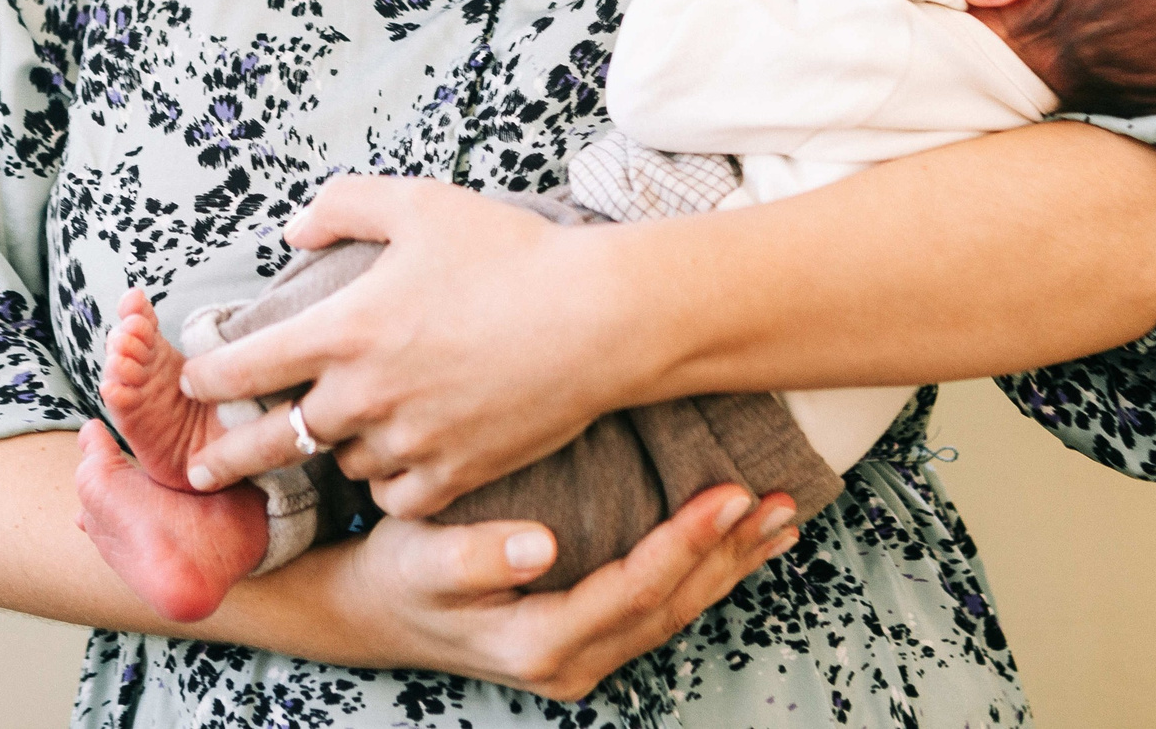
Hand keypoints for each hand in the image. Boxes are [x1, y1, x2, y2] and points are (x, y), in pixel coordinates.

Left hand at [177, 177, 645, 516]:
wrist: (600, 318)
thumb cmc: (512, 253)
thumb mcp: (422, 203)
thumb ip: (344, 205)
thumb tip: (293, 230)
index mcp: (345, 328)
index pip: (244, 367)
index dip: (208, 376)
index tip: (195, 383)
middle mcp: (365, 394)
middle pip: (273, 440)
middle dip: (230, 455)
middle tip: (204, 469)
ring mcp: (409, 441)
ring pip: (342, 464)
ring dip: (335, 449)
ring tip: (343, 433)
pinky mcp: (454, 475)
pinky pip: (395, 497)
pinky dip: (388, 481)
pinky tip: (395, 459)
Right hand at [313, 483, 797, 698]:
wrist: (376, 612)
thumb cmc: (400, 572)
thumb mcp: (422, 559)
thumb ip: (476, 557)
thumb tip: (541, 549)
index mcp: (539, 643)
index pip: (634, 591)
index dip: (686, 541)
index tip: (730, 493)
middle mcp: (571, 663)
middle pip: (670, 607)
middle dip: (728, 553)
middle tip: (777, 500)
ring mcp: (584, 659)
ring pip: (675, 612)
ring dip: (730, 565)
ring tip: (780, 521)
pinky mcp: (589, 641)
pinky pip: (660, 610)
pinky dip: (704, 574)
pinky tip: (737, 546)